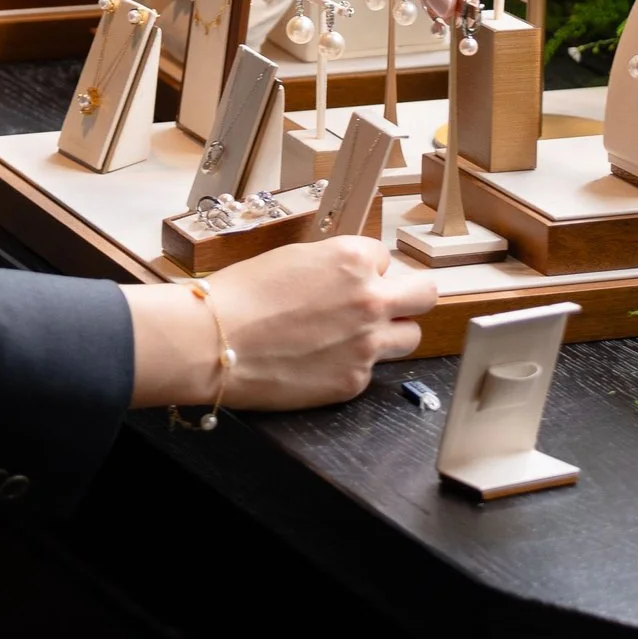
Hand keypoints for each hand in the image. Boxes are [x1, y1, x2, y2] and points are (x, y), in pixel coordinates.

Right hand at [126, 235, 439, 411]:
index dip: (365, 269)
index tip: (348, 280)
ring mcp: (366, 344)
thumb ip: (334, 267)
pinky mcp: (353, 381)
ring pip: (410, 336)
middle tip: (387, 303)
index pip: (385, 257)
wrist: (212, 342)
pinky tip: (320, 361)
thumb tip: (350, 278)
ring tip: (354, 336)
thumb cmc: (240, 295)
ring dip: (390, 333)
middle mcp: (370, 299)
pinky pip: (371, 370)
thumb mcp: (293, 259)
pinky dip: (352, 365)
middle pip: (425, 294)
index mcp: (354, 259)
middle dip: (407, 296)